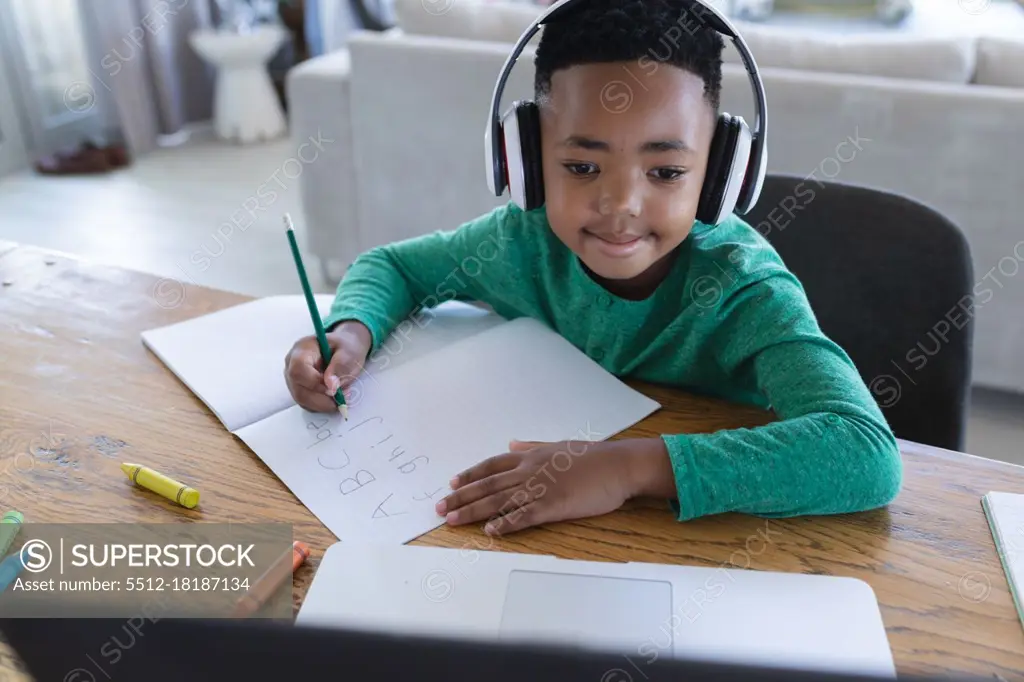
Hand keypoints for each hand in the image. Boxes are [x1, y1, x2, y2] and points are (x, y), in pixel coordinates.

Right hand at [284, 320, 371, 411]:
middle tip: (342, 398)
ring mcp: (293, 378)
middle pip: (298, 388)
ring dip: (323, 404)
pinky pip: (306, 404)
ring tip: (341, 396)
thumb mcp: (349, 351)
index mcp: (303, 349)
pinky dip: (322, 406)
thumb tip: (331, 385)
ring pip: (302, 399)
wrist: (344, 349)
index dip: (315, 384)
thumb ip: (340, 366)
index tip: (334, 390)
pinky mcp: (299, 389)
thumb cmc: (345, 346)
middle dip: (322, 399)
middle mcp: (292, 364)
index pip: (299, 369)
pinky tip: (334, 398)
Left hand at [436, 439, 642, 535]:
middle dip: (461, 497)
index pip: (491, 465)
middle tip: (440, 508)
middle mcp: (530, 470)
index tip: (452, 483)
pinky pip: (524, 516)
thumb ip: (532, 446)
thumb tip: (512, 444)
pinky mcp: (554, 505)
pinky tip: (491, 531)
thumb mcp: (558, 445)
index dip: (470, 475)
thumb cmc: (592, 456)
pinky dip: (506, 523)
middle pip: (488, 484)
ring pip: (499, 500)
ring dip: (474, 511)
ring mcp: (541, 488)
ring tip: (453, 520)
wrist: (619, 465)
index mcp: (530, 456)